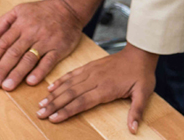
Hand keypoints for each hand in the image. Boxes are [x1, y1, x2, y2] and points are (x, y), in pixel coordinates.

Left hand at [0, 0, 82, 90]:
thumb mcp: (21, 9)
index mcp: (21, 24)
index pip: (4, 43)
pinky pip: (48, 61)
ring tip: (7, 86)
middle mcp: (31, 33)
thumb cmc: (42, 11)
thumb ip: (5, 20)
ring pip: (29, 59)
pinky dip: (39, 72)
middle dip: (2, 69)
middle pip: (14, 53)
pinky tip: (30, 81)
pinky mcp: (58, 48)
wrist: (68, 8)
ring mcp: (45, 41)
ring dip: (17, 73)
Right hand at [36, 44, 157, 133]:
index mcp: (106, 88)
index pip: (82, 102)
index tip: (54, 118)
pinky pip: (73, 73)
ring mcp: (91, 71)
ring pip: (69, 84)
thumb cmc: (142, 74)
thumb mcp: (143, 93)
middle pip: (71, 93)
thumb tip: (133, 130)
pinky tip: (52, 87)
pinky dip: (61, 80)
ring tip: (41, 103)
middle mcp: (95, 79)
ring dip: (54, 94)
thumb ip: (136, 111)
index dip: (67, 111)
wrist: (139, 52)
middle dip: (54, 104)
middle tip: (40, 113)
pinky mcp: (91, 66)